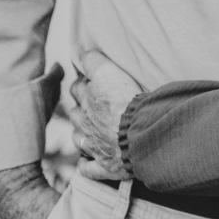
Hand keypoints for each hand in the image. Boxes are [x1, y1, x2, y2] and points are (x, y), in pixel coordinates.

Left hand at [68, 50, 141, 181]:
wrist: (143, 135)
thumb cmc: (130, 101)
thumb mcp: (109, 72)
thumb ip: (92, 60)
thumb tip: (77, 50)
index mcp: (90, 99)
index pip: (78, 87)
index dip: (82, 83)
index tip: (88, 81)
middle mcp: (87, 123)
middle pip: (74, 112)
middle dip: (79, 107)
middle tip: (89, 104)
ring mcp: (94, 146)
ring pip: (78, 139)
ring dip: (81, 134)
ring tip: (89, 131)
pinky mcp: (104, 166)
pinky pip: (87, 169)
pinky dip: (86, 165)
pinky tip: (88, 161)